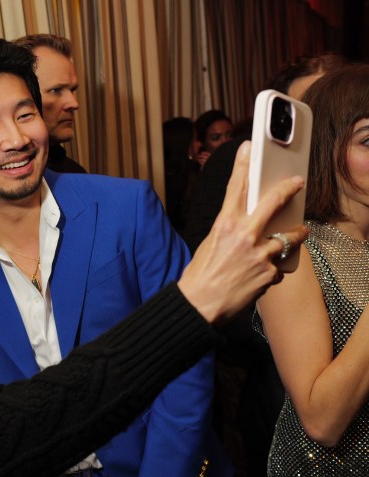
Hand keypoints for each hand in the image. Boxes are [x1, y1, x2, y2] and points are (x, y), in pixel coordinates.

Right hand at [179, 141, 307, 323]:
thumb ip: (230, 232)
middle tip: (297, 183)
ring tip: (300, 233)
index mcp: (224, 225)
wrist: (199, 305)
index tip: (249, 149)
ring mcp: (258, 254)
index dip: (243, 166)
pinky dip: (272, 270)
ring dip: (296, 235)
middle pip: (272, 204)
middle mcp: (243, 236)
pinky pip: (277, 266)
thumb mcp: (210, 245)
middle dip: (287, 190)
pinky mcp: (268, 273)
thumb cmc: (200, 277)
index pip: (235, 188)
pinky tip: (260, 276)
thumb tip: (245, 226)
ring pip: (288, 237)